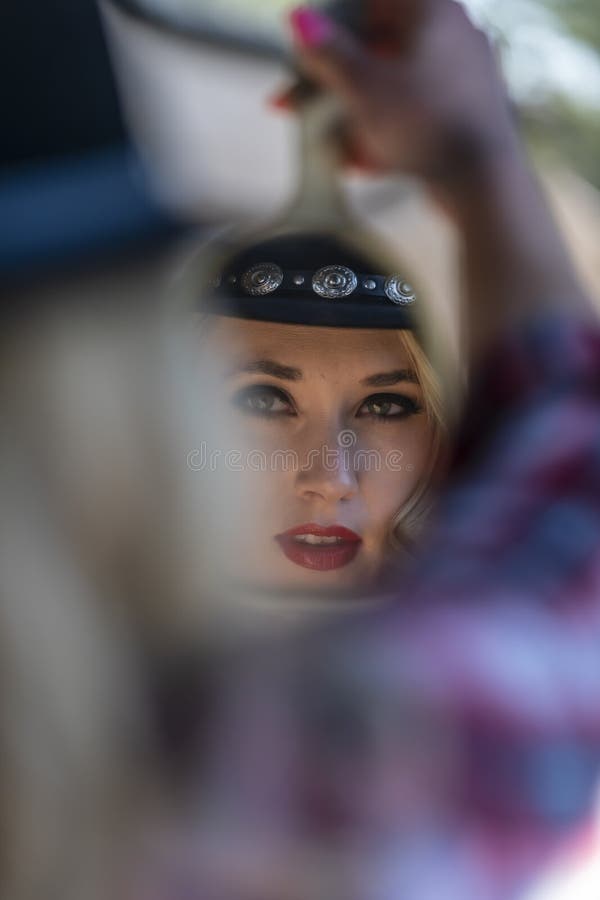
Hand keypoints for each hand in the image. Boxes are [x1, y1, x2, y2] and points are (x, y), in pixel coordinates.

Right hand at [285, 1, 517, 184]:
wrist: (484, 180)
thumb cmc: (427, 123)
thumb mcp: (364, 86)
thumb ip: (329, 52)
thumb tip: (299, 19)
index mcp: (432, 9)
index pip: (371, 3)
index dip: (333, 26)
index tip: (307, 53)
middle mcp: (455, 32)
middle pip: (383, 46)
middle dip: (342, 78)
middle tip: (308, 102)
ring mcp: (466, 74)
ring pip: (398, 84)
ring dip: (361, 110)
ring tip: (332, 142)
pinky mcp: (469, 112)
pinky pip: (418, 113)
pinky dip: (389, 131)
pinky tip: (365, 161)